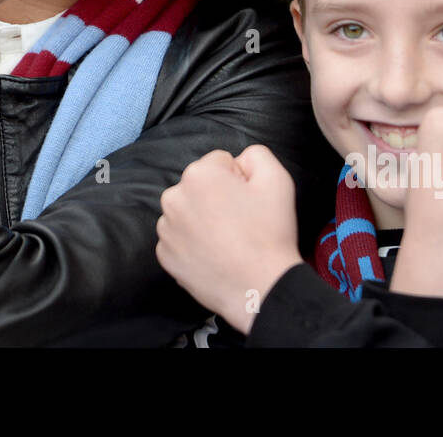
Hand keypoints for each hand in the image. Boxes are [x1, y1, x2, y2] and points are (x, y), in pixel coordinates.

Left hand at [156, 145, 303, 335]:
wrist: (260, 287)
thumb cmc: (269, 233)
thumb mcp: (277, 179)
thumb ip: (256, 154)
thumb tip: (238, 159)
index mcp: (198, 174)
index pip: (220, 163)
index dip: (239, 180)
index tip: (249, 201)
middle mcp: (173, 197)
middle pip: (200, 186)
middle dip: (217, 196)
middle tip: (240, 221)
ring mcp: (166, 228)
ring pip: (187, 211)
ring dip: (203, 218)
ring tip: (228, 240)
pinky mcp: (164, 255)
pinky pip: (179, 238)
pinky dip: (193, 243)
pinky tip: (214, 254)